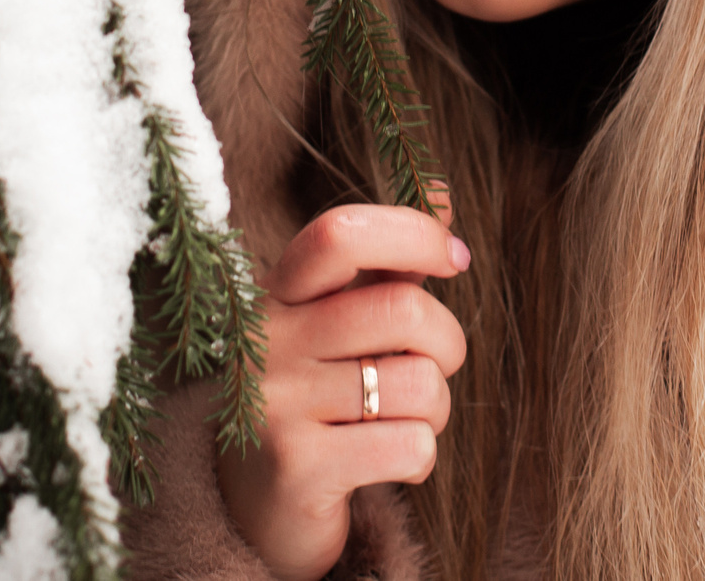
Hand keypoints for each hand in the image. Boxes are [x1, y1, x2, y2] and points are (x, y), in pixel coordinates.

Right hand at [216, 201, 469, 580]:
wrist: (248, 511)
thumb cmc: (314, 398)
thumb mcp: (337, 323)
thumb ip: (387, 264)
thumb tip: (445, 194)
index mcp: (277, 294)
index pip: (341, 233)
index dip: (412, 233)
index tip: (456, 257)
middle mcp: (267, 342)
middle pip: (403, 310)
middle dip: (447, 342)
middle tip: (434, 366)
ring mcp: (275, 404)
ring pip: (419, 384)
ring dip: (435, 410)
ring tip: (399, 422)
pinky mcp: (297, 468)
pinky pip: (411, 445)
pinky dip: (421, 458)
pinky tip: (386, 463)